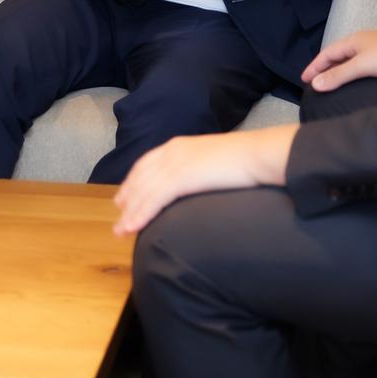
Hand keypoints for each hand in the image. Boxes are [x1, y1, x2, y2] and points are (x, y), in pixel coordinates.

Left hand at [113, 126, 296, 235]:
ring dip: (130, 213)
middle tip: (118, 219)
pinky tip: (132, 228)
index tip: (124, 197)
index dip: (133, 181)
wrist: (258, 154)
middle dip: (127, 200)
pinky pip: (154, 199)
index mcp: (179, 145)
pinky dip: (140, 214)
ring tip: (120, 232)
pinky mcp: (182, 177)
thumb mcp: (213, 161)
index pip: (146, 164)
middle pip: (140, 178)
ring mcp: (175, 163)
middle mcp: (172, 152)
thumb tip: (195, 184)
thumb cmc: (245, 160)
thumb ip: (198, 169)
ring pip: (144, 191)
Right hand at [300, 19, 376, 92]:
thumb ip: (339, 75)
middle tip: (315, 86)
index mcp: (352, 41)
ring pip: (351, 64)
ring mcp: (374, 52)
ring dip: (340, 74)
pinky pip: (363, 70)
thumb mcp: (362, 65)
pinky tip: (357, 88)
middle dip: (325, 70)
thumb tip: (315, 84)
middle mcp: (361, 44)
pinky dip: (355, 78)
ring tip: (332, 89)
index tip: (303, 80)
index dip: (314, 67)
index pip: (326, 54)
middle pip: (337, 58)